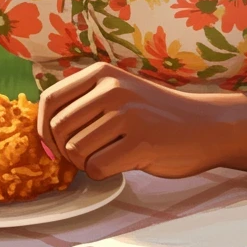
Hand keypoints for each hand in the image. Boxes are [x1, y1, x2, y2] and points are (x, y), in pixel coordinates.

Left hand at [37, 62, 219, 180]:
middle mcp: (112, 88)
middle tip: (89, 154)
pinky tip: (122, 164)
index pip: (50, 100)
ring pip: (75, 152)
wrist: (203, 126)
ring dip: (86, 164)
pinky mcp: (140, 142)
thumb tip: (43, 130)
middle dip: (66, 151)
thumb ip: (84, 101)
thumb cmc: (154, 114)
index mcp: (102, 73)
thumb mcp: (118, 91)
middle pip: (58, 130)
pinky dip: (103, 174)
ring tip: (110, 155)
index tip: (53, 146)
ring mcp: (127, 114)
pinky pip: (97, 169)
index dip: (43, 128)